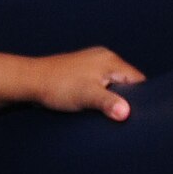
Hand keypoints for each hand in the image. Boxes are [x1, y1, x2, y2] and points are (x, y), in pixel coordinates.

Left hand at [0, 48, 145, 119]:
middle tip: (123, 115)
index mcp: (110, 61)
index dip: (142, 98)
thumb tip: (126, 113)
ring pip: (113, 83)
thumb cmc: (57, 86)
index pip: (138, 80)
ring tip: (107, 111)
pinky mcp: (82, 71)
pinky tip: (94, 104)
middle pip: (127, 81)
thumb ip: (109, 104)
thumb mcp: (87, 96)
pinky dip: (100, 94)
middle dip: (127, 98)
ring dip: (111, 97)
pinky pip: (100, 83)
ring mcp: (92, 63)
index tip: (140, 114)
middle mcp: (104, 58)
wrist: (29, 81)